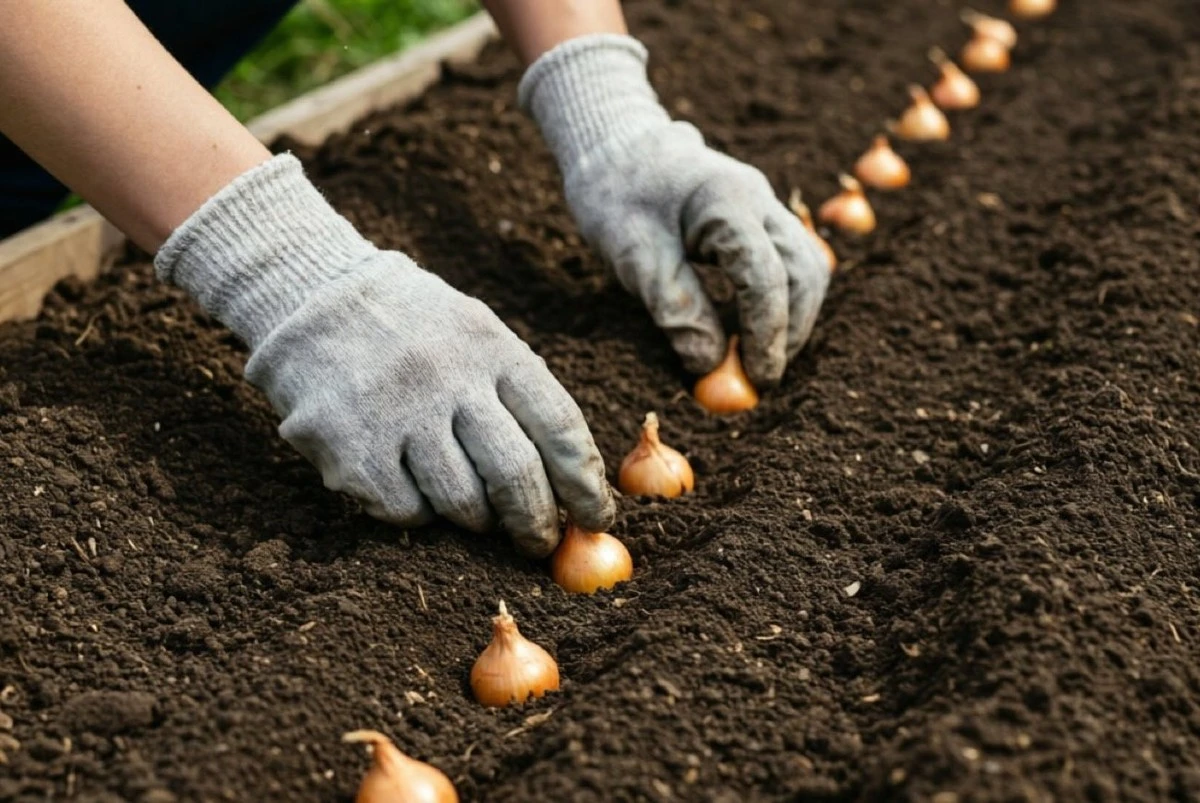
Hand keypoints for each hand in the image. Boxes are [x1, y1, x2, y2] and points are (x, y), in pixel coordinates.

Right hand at [155, 155, 613, 555]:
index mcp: (493, 349)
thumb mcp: (478, 335)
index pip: (559, 427)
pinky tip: (408, 482)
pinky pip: (405, 511)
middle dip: (536, 523)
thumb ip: (520, 399)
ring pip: (462, 503)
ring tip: (471, 507)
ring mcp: (397, 413)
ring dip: (476, 518)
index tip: (599, 518)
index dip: (586, 484)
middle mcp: (448, 378)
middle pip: (515, 475)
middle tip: (539, 543)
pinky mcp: (350, 447)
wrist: (314, 296)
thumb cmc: (416, 330)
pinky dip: (418, 512)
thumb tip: (574, 486)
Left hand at [520, 35, 830, 385]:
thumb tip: (710, 364)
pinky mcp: (761, 218)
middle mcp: (760, 199)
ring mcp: (766, 205)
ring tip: (760, 360)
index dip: (766, 335)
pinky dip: (784, 300)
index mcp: (728, 201)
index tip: (756, 380)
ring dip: (793, 318)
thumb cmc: (616, 196)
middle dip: (790, 332)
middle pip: (804, 273)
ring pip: (807, 267)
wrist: (614, 146)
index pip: (766, 278)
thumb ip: (677, 308)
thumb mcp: (634, 255)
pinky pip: (792, 261)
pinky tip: (756, 331)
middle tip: (761, 378)